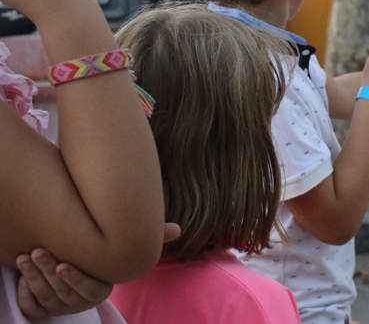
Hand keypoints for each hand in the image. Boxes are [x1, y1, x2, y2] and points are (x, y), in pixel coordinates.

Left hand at [15, 223, 180, 318]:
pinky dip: (23, 287)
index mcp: (100, 290)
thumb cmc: (97, 259)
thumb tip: (178, 229)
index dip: (75, 277)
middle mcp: (79, 302)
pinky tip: (19, 269)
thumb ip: (149, 239)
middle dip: (47, 272)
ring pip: (44, 295)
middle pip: (62, 291)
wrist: (67, 276)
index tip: (64, 264)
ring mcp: (58, 308)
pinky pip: (30, 303)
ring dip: (33, 276)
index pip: (88, 288)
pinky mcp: (38, 310)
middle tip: (38, 252)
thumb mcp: (120, 251)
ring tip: (26, 256)